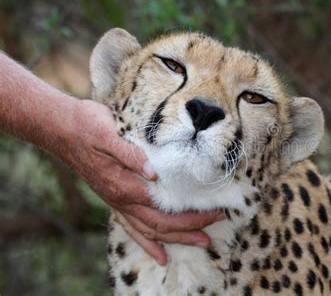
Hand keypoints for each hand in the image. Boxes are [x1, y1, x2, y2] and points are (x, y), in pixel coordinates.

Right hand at [58, 99, 222, 264]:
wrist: (61, 129)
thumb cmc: (87, 126)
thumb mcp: (110, 133)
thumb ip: (132, 154)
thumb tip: (155, 172)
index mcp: (124, 185)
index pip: (165, 207)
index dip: (191, 212)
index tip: (215, 209)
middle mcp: (121, 200)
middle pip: (161, 224)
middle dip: (191, 228)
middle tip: (217, 223)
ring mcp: (117, 202)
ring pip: (150, 230)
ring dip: (176, 238)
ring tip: (200, 242)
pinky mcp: (114, 200)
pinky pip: (133, 228)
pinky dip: (148, 243)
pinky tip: (160, 255)